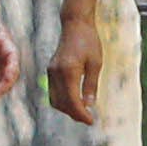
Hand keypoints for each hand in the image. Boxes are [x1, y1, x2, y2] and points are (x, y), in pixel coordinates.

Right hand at [49, 11, 106, 126]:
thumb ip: (91, 85)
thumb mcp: (96, 64)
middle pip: (61, 103)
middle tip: (88, 119)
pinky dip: (62, 101)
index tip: (91, 121)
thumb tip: (89, 106)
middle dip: (74, 114)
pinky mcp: (50, 71)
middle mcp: (56, 73)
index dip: (81, 114)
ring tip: (82, 112)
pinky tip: (74, 102)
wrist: (75, 24)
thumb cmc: (89, 41)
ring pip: (55, 100)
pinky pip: (53, 92)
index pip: (72, 100)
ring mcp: (51, 72)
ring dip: (67, 109)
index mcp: (68, 71)